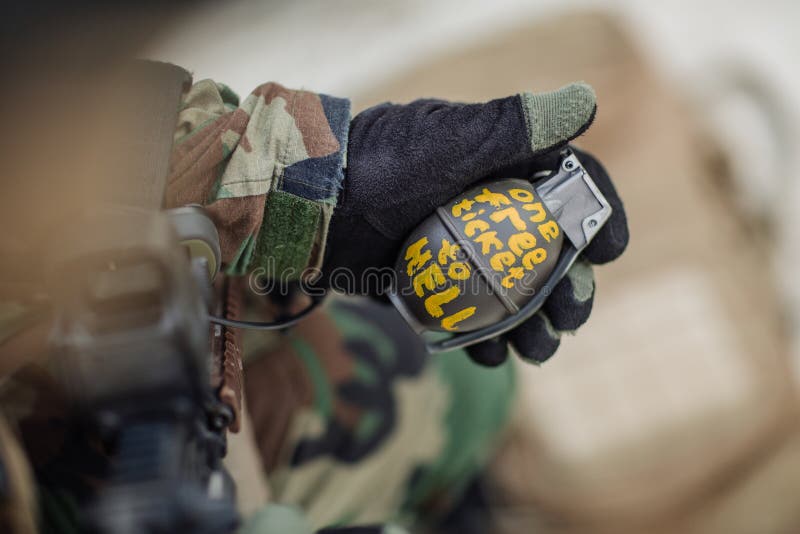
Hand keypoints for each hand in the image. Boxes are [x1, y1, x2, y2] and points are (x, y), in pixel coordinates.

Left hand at [323, 83, 627, 364]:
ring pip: (516, 291)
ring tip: (536, 350)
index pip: (568, 185)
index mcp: (499, 165)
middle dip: (570, 288)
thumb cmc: (375, 168)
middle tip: (570, 318)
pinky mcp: (434, 281)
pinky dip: (487, 338)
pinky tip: (491, 356)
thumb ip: (511, 129)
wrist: (307, 213)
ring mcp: (461, 248)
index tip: (611, 253)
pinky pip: (472, 315)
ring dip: (534, 324)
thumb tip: (587, 103)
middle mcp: (486, 206)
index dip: (598, 215)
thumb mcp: (443, 143)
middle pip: (550, 250)